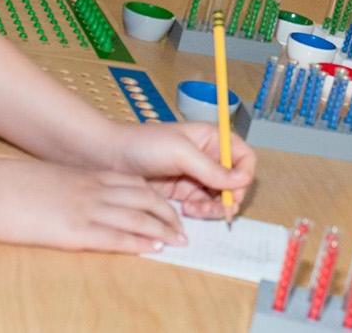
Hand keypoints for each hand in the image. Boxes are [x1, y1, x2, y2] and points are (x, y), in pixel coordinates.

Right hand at [0, 159, 188, 252]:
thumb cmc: (12, 186)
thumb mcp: (49, 179)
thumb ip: (70, 186)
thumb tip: (77, 196)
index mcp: (86, 176)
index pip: (135, 184)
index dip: (157, 196)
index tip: (170, 207)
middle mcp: (93, 190)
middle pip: (144, 199)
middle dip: (168, 215)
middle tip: (183, 228)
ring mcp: (86, 210)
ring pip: (137, 217)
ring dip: (162, 230)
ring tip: (178, 241)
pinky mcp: (75, 231)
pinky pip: (116, 237)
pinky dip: (138, 243)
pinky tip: (153, 248)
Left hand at [107, 122, 255, 219]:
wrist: (108, 158)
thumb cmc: (143, 145)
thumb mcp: (181, 153)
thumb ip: (212, 169)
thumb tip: (243, 180)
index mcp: (212, 139)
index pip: (243, 157)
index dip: (243, 175)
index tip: (232, 190)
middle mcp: (208, 157)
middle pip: (235, 182)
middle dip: (229, 197)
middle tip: (218, 210)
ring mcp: (196, 176)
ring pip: (220, 197)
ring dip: (214, 208)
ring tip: (195, 210)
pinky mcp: (182, 193)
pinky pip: (202, 206)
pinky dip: (200, 212)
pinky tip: (185, 210)